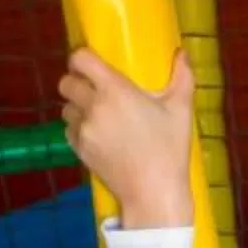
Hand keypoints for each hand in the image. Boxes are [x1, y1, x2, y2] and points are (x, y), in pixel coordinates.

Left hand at [59, 46, 196, 228]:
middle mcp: (93, 107)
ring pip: (65, 108)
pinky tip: (95, 133)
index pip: (80, 60)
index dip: (81, 57)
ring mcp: (83, 130)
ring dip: (76, 106)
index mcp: (115, 90)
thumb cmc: (169, 149)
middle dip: (76, 81)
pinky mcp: (79, 150)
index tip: (91, 62)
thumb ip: (182, 77)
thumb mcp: (181, 110)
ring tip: (96, 112)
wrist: (153, 193)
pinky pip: (68, 130)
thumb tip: (182, 54)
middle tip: (93, 87)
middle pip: (66, 82)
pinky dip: (77, 128)